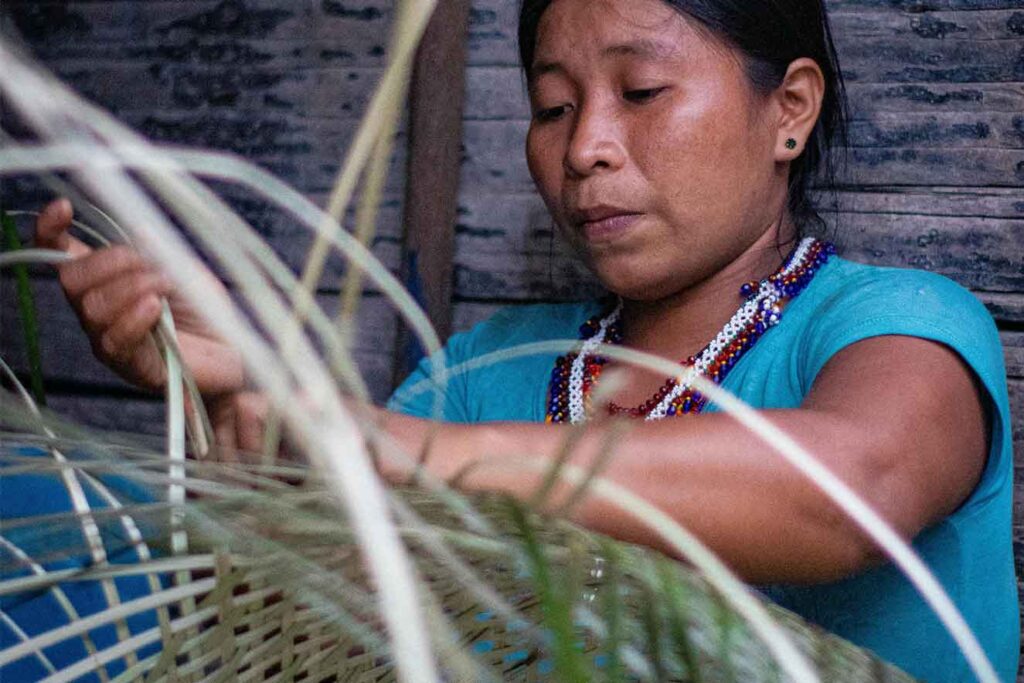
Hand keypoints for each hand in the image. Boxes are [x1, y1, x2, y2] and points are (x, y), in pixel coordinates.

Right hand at [34, 198, 244, 394]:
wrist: (232, 350)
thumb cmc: (206, 310)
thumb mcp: (183, 268)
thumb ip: (156, 251)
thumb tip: (136, 229)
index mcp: (107, 279)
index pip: (62, 255)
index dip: (50, 231)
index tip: (62, 208)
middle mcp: (99, 310)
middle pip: (72, 280)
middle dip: (112, 262)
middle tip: (154, 268)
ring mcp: (110, 339)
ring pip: (93, 308)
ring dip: (134, 288)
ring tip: (166, 289)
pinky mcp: (130, 366)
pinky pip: (114, 341)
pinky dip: (134, 317)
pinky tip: (155, 308)